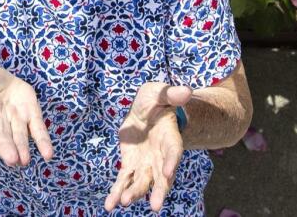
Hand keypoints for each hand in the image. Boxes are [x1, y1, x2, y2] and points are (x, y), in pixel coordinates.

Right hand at [0, 58, 54, 167]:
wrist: (3, 80)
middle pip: (2, 135)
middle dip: (7, 147)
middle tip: (12, 161)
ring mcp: (16, 119)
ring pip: (19, 136)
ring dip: (22, 149)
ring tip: (24, 161)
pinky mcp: (31, 116)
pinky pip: (38, 130)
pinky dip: (43, 142)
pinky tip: (48, 154)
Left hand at [104, 82, 192, 212]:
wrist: (145, 111)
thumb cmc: (156, 100)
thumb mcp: (160, 93)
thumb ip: (170, 94)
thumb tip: (186, 91)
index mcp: (170, 138)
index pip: (174, 151)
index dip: (171, 162)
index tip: (167, 173)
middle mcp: (160, 156)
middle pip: (161, 177)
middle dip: (159, 191)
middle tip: (155, 206)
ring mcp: (145, 164)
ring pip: (142, 182)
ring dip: (134, 193)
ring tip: (125, 202)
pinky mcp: (130, 166)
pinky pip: (124, 181)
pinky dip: (117, 193)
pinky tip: (109, 206)